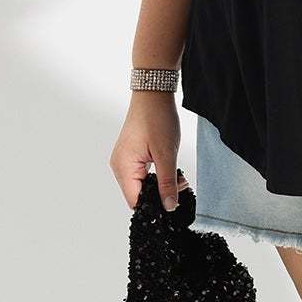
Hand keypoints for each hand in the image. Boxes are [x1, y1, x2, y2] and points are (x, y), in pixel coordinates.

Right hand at [109, 92, 187, 211]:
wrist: (153, 95)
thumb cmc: (157, 118)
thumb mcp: (167, 154)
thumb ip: (167, 183)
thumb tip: (169, 206)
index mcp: (123, 167)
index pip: (135, 201)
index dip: (154, 207)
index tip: (173, 206)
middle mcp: (119, 166)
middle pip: (138, 195)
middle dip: (160, 195)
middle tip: (181, 187)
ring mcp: (124, 160)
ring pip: (142, 185)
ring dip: (161, 185)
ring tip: (179, 179)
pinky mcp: (131, 156)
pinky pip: (142, 175)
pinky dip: (157, 177)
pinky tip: (171, 172)